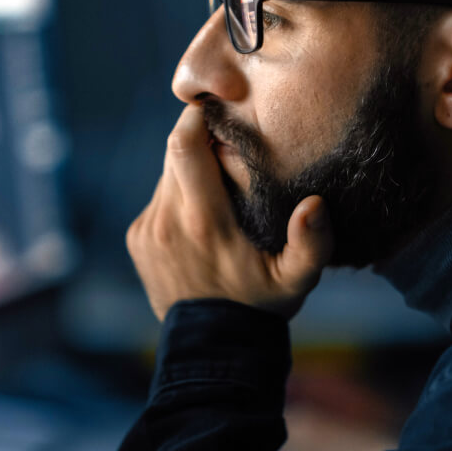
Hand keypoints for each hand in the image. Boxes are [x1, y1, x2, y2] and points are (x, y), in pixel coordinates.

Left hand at [126, 104, 333, 320]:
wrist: (213, 344)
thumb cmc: (260, 306)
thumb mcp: (297, 281)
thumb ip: (312, 244)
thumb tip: (314, 205)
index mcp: (203, 220)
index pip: (184, 145)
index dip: (195, 116)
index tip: (217, 106)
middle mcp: (167, 219)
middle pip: (174, 154)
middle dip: (198, 141)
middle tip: (228, 144)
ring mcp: (147, 229)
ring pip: (166, 177)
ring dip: (189, 172)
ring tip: (220, 187)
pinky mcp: (137, 238)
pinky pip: (158, 201)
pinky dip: (177, 198)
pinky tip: (201, 219)